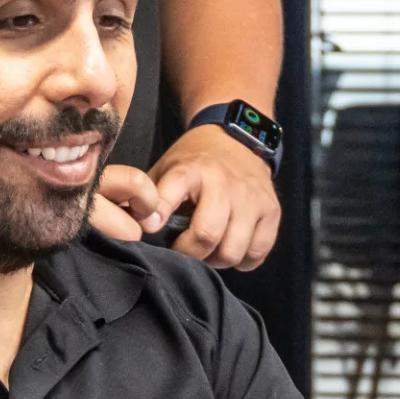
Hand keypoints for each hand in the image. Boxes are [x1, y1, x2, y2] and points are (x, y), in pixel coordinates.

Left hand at [91, 126, 279, 270]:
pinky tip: (231, 246)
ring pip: (233, 251)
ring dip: (216, 259)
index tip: (151, 229)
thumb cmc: (194, 162)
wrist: (236, 139)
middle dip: (189, 252)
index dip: (156, 217)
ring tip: (208, 248)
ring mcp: (253, 198)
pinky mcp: (272, 211)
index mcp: (192, 171)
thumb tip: (126, 229)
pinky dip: (242, 259)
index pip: (169, 196)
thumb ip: (147, 197)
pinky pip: (256, 253)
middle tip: (183, 247)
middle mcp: (226, 184)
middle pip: (207, 236)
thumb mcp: (166, 169)